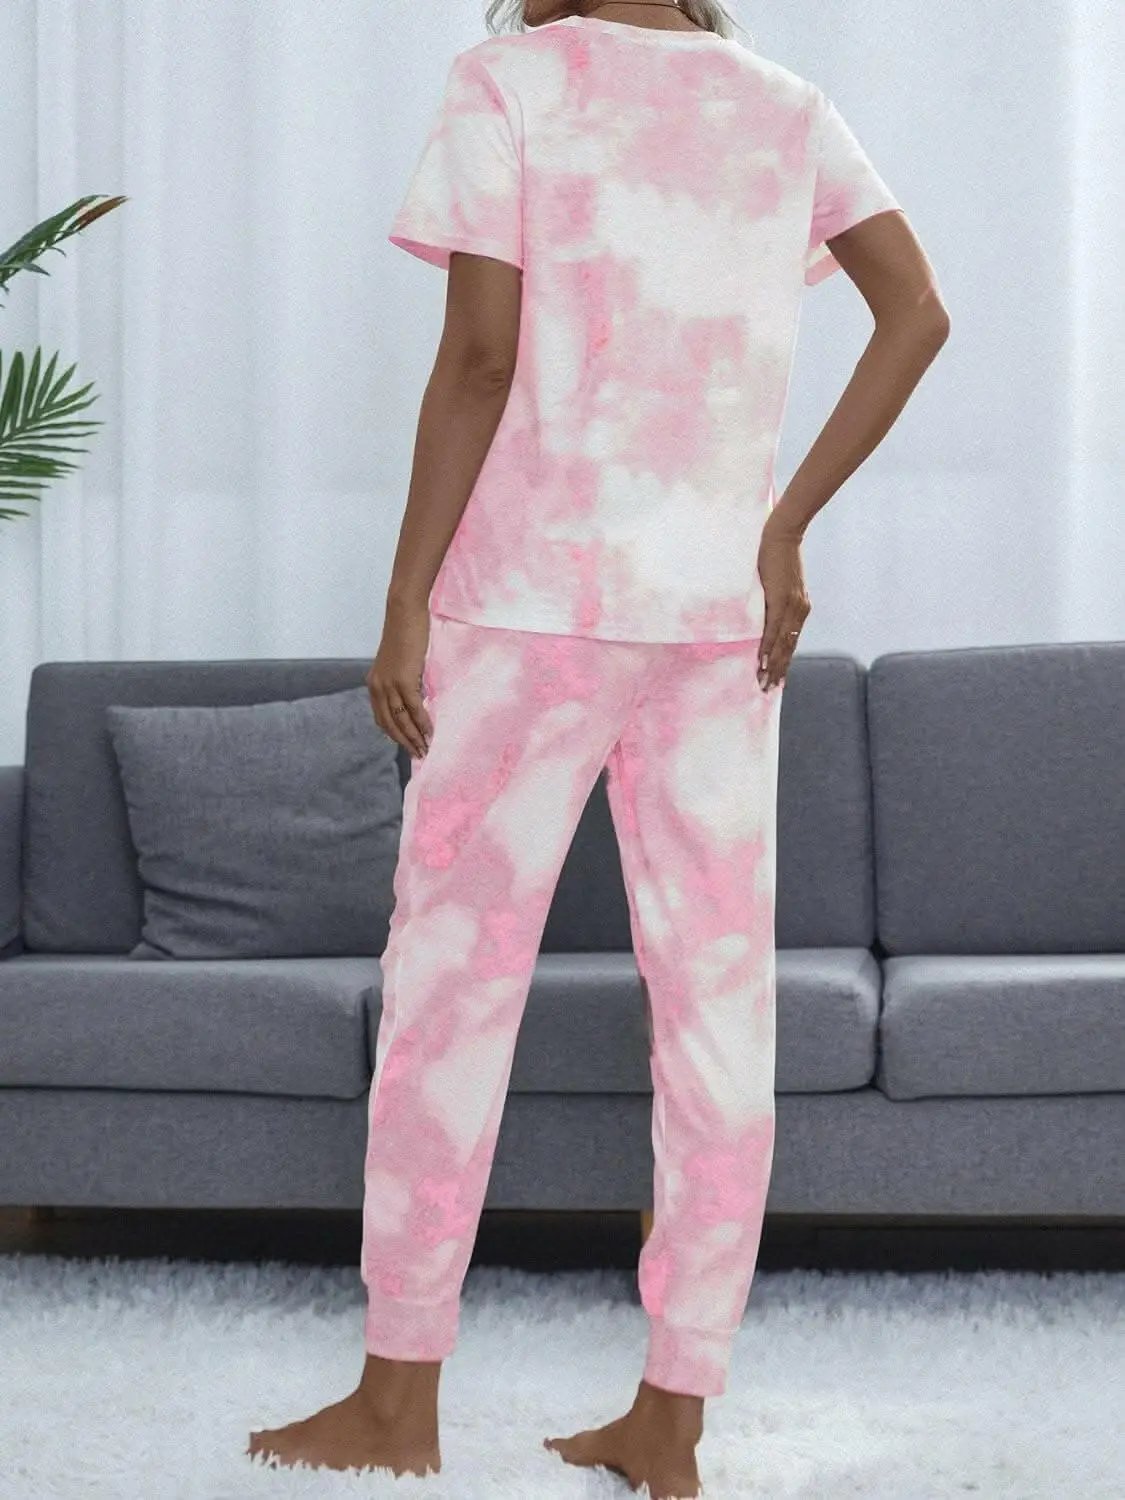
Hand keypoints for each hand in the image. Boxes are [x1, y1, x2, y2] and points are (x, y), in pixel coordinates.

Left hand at [367, 599, 433, 759]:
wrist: (404, 612)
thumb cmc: (406, 633)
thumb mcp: (399, 662)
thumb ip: (402, 680)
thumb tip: (416, 697)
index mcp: (374, 684)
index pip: (382, 718)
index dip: (394, 735)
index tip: (408, 746)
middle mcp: (377, 687)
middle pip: (390, 724)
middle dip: (405, 742)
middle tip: (419, 755)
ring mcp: (389, 684)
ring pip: (401, 720)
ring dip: (414, 737)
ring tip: (426, 749)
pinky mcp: (403, 680)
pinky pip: (413, 708)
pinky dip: (422, 722)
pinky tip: (430, 732)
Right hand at [755, 511, 810, 691]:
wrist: (782, 534)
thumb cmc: (777, 556)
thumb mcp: (780, 583)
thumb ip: (776, 601)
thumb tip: (763, 617)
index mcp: (801, 608)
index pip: (791, 642)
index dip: (784, 662)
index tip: (777, 680)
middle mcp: (800, 610)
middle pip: (788, 647)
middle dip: (778, 671)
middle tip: (768, 690)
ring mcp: (793, 606)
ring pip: (782, 643)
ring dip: (772, 665)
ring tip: (764, 681)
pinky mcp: (781, 599)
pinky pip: (774, 630)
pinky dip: (768, 647)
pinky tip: (763, 661)